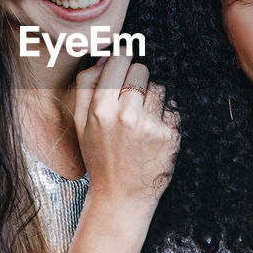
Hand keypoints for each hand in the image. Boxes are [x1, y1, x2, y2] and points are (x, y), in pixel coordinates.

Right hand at [73, 55, 179, 216]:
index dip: (122, 59)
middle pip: (141, 70)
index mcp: (101, 109)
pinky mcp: (169, 136)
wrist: (120, 197)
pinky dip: (164, 117)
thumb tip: (104, 55)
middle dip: (138, 79)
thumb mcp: (81, 124)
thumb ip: (86, 86)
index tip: (125, 61)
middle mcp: (126, 115)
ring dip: (152, 98)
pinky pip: (171, 109)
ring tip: (141, 120)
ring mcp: (150, 126)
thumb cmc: (99, 158)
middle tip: (131, 97)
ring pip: (159, 88)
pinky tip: (152, 135)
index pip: (118, 61)